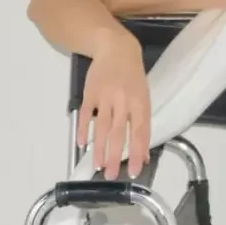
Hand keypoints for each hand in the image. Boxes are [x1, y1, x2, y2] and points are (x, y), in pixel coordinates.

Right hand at [77, 33, 151, 177]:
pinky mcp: (91, 92)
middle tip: (111, 175)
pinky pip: (86, 114)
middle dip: (115, 156)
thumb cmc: (133, 76)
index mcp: (140, 103)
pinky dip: (84, 129)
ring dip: (99, 148)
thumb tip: (141, 151)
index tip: (134, 170)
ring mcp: (105, 96)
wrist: (116, 49)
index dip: (137, 152)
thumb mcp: (143, 95)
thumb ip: (141, 122)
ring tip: (97, 166)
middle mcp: (123, 101)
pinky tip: (82, 143)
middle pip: (119, 133)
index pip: (140, 132)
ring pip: (102, 126)